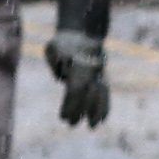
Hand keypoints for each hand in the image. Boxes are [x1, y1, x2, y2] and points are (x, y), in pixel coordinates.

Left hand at [49, 9, 112, 130]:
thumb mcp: (53, 48)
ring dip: (97, 111)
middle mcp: (92, 70)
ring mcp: (99, 73)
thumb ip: (56, 62)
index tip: (63, 117)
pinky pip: (105, 92)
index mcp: (80, 65)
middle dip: (82, 111)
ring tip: (93, 126)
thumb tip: (62, 78)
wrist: (82, 32)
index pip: (76, 88)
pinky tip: (102, 118)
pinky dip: (105, 105)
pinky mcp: (101, 76)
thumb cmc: (62, 42)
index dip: (71, 104)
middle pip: (89, 94)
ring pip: (101, 94)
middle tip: (72, 125)